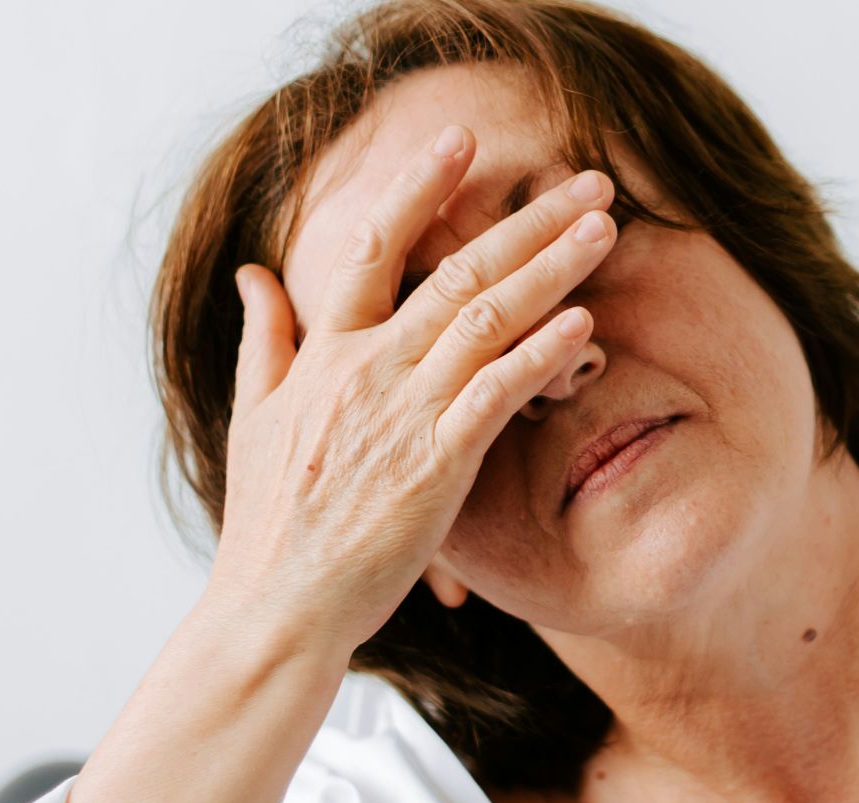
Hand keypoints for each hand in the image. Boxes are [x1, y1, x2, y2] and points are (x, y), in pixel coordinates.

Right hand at [202, 123, 615, 656]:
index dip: (419, 188)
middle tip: (589, 179)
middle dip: (527, 219)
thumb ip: (264, 338)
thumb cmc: (269, 521)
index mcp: (325, 352)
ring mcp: (402, 415)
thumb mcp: (253, 416)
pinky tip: (581, 319)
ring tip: (604, 227)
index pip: (372, 246)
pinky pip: (494, 395)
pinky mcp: (435, 467)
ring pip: (486, 319)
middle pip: (456, 270)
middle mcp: (367, 370)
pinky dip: (538, 353)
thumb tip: (253, 272)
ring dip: (551, 267)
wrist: (277, 607)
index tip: (463, 139)